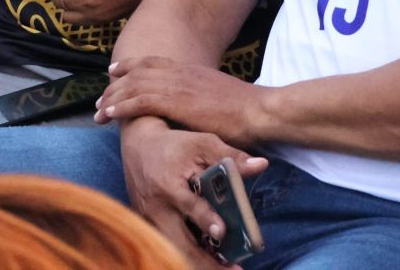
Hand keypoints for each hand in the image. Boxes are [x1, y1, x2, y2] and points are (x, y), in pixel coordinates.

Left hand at [97, 56, 267, 147]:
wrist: (259, 110)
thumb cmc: (246, 110)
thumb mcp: (219, 97)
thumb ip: (204, 98)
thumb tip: (200, 107)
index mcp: (190, 70)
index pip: (153, 62)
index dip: (131, 66)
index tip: (114, 71)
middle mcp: (180, 72)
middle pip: (137, 73)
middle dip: (115, 85)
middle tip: (100, 97)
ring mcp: (176, 85)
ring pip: (133, 86)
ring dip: (112, 98)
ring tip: (97, 111)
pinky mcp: (175, 102)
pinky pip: (139, 101)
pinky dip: (121, 107)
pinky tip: (109, 115)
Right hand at [119, 118, 268, 266]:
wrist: (137, 145)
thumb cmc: (174, 144)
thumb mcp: (203, 143)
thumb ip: (231, 157)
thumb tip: (262, 165)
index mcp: (169, 185)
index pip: (189, 206)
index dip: (206, 219)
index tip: (222, 231)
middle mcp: (157, 208)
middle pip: (179, 243)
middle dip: (206, 262)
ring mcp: (150, 221)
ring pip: (174, 250)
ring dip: (198, 263)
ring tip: (224, 269)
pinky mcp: (148, 227)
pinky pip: (169, 246)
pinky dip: (187, 256)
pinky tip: (208, 262)